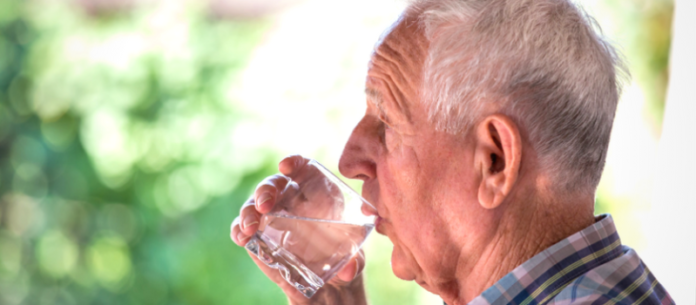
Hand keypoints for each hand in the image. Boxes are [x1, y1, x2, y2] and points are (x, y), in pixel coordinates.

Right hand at [231, 155, 367, 304]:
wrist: (327, 282)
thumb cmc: (343, 257)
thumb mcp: (354, 259)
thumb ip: (354, 262)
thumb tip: (349, 271)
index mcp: (316, 192)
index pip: (302, 167)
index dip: (294, 162)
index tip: (286, 166)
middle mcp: (291, 199)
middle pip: (274, 184)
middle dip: (266, 190)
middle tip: (265, 205)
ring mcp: (271, 217)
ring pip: (253, 204)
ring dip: (249, 211)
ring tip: (250, 227)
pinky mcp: (258, 237)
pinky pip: (242, 227)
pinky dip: (239, 230)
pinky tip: (242, 237)